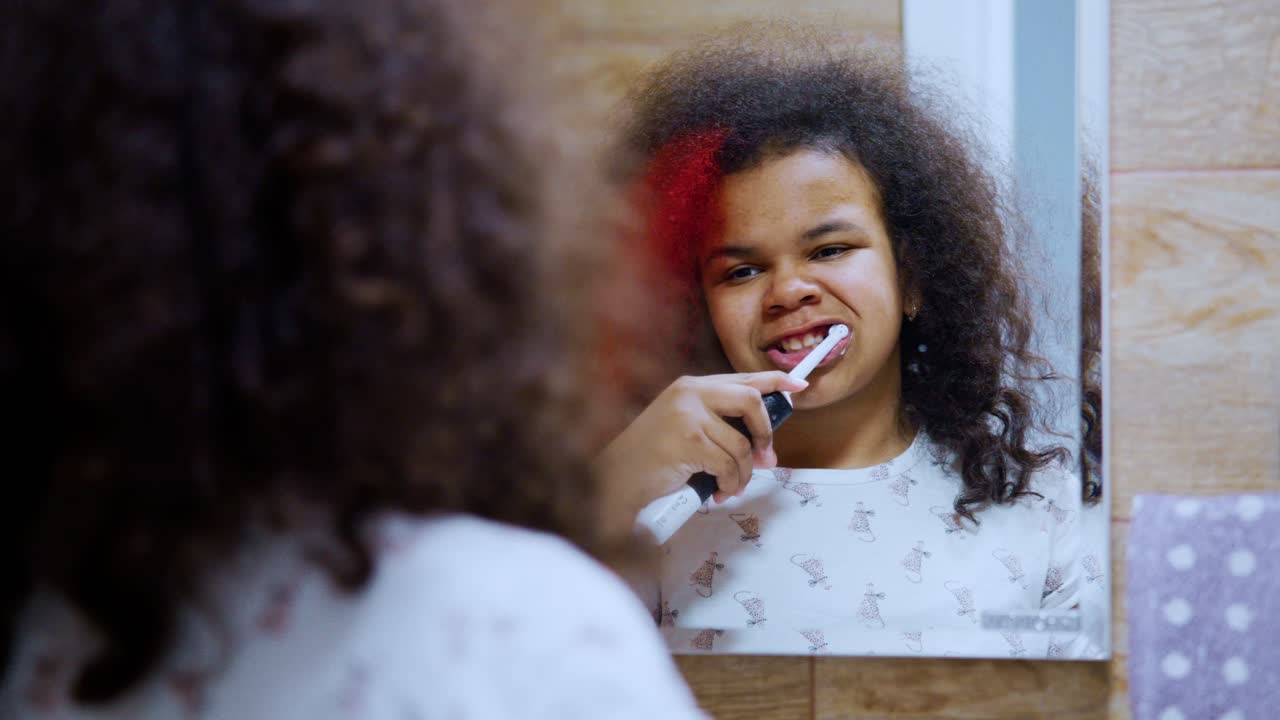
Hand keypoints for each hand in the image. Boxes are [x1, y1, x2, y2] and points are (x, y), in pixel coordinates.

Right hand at [595, 371, 808, 522]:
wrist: (617, 478)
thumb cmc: (652, 458)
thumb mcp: (684, 428)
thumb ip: (718, 425)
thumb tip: (764, 445)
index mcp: (692, 386)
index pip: (742, 378)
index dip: (775, 381)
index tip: (798, 386)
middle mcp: (691, 393)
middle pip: (750, 402)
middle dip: (765, 434)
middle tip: (766, 459)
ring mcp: (689, 415)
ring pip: (741, 445)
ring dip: (742, 473)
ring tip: (729, 486)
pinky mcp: (689, 441)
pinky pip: (729, 465)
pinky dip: (729, 484)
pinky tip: (716, 491)